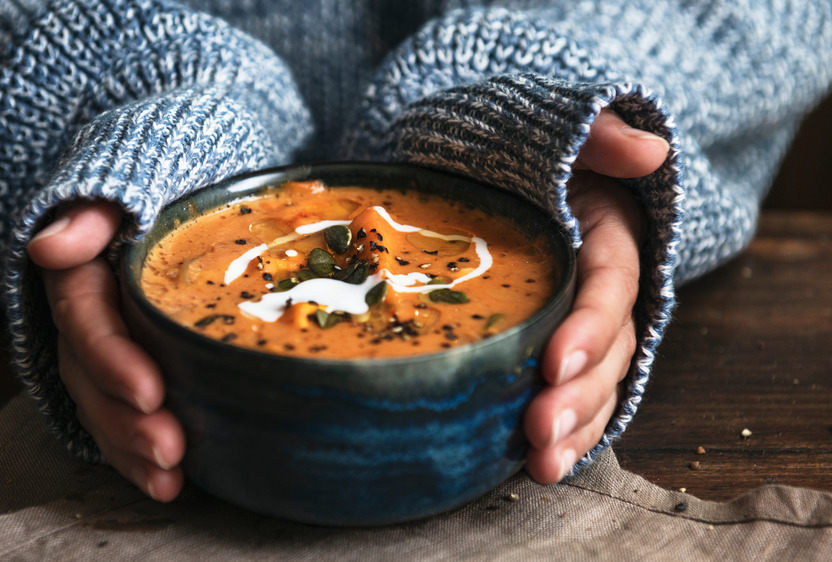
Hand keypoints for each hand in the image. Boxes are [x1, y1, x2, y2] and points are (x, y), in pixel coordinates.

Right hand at [27, 201, 184, 500]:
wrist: (168, 185)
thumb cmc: (156, 178)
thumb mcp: (127, 178)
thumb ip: (92, 212)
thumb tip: (50, 247)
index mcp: (79, 272)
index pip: (85, 319)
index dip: (112, 359)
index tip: (150, 392)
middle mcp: (81, 316)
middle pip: (89, 375)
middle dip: (125, 419)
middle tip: (170, 448)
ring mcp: (98, 347)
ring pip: (100, 405)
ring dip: (129, 448)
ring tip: (169, 479)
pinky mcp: (120, 368)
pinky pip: (117, 415)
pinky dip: (135, 452)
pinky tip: (167, 483)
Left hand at [523, 110, 669, 482]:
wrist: (497, 169)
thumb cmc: (527, 151)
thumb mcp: (560, 131)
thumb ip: (598, 136)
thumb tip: (649, 151)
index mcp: (608, 237)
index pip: (608, 287)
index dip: (588, 328)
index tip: (554, 364)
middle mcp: (604, 288)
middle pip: (607, 350)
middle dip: (577, 396)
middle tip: (538, 432)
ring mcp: (583, 323)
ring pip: (595, 384)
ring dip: (573, 428)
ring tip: (539, 465)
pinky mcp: (557, 347)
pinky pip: (572, 394)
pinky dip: (564, 432)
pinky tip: (536, 465)